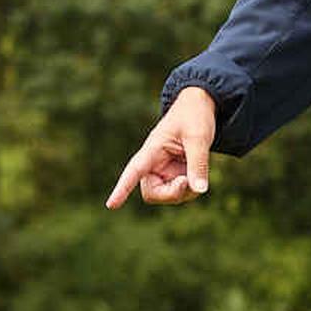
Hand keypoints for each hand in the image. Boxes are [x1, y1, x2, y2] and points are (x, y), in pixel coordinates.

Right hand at [107, 87, 217, 206]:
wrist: (200, 105)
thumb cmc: (194, 115)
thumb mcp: (199, 137)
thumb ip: (199, 163)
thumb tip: (200, 190)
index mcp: (152, 149)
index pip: (134, 171)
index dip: (123, 188)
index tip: (111, 205)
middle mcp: (154, 163)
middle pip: (152, 192)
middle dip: (171, 194)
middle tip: (187, 183)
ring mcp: (164, 171)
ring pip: (167, 196)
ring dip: (185, 193)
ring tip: (199, 175)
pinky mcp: (174, 175)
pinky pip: (179, 193)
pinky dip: (191, 190)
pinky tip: (198, 175)